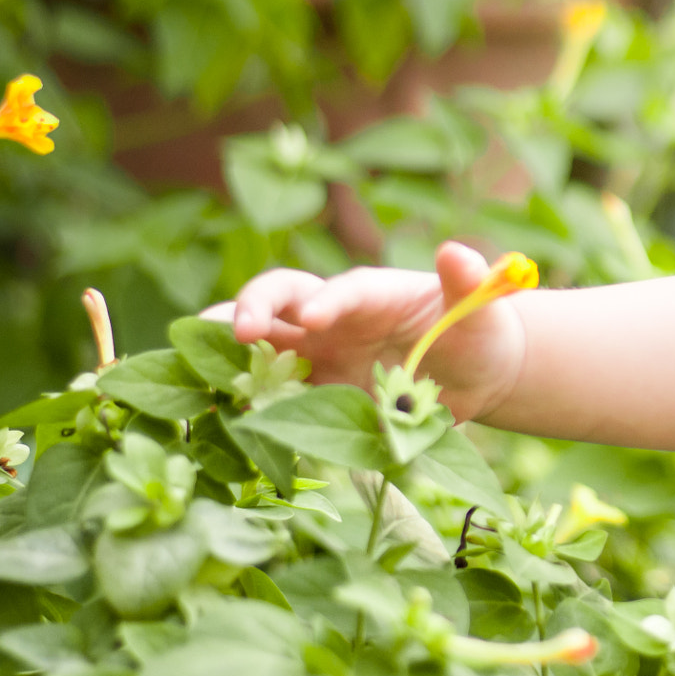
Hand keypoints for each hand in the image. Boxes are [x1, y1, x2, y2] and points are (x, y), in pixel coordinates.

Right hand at [201, 242, 526, 423]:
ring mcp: (318, 355)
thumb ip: (468, 282)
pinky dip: (245, 405)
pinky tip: (221, 422)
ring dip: (226, 355)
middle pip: (277, 302)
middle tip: (226, 335)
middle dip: (247, 311)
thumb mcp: (481, 307)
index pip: (339, 289)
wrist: (475, 371)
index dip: (323, 299)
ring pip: (259, 347)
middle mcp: (333, 318)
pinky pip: (273, 396)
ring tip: (193, 373)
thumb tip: (457, 252)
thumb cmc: (475, 328)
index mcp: (370, 293)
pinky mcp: (314, 392)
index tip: (313, 317)